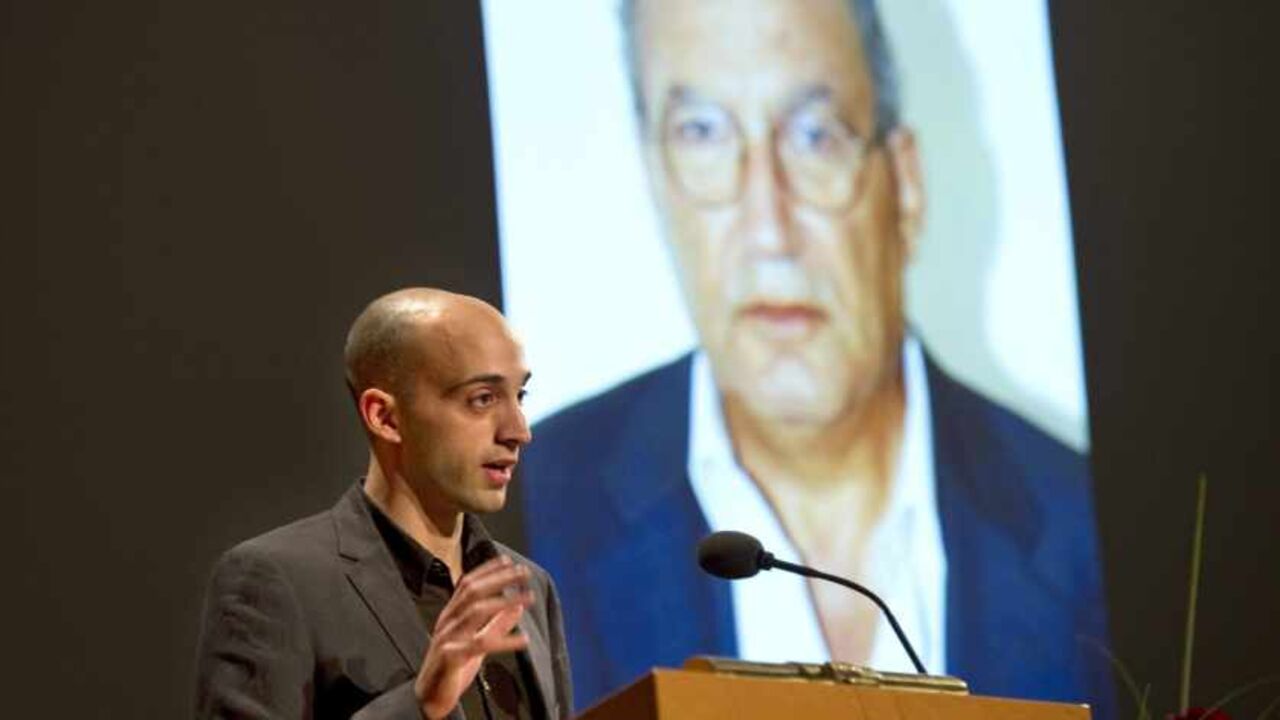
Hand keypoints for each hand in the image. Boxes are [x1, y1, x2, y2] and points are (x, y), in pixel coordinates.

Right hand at [413, 556, 533, 718]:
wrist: (428, 698)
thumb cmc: (452, 669)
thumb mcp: (478, 643)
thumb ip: (497, 625)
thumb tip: (519, 606)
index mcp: (451, 615)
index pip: (467, 584)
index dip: (487, 570)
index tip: (508, 561)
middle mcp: (447, 622)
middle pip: (473, 591)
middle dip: (499, 578)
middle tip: (523, 572)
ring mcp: (447, 637)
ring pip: (476, 611)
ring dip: (505, 601)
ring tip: (528, 597)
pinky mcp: (450, 657)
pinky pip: (480, 644)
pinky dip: (504, 640)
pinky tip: (523, 640)